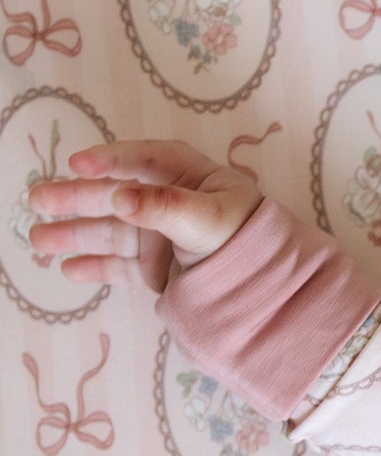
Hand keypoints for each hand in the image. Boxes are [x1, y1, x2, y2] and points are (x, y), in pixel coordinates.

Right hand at [25, 140, 260, 301]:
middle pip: (114, 195)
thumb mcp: (209, 220)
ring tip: (38, 240)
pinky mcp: (155, 269)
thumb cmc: (247, 242)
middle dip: (75, 198)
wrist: (269, 295)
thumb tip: (119, 197)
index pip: (143, 161)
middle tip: (36, 199)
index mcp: (188, 177)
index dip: (110, 160)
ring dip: (73, 234)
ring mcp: (159, 237)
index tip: (78, 163)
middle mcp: (167, 203)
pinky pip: (118, 265)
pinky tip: (69, 269)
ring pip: (108, 232)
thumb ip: (164, 207)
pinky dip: (95, 267)